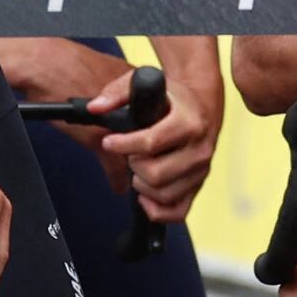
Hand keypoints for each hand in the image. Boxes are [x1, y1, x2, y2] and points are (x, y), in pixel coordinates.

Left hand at [97, 70, 217, 222]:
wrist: (201, 108)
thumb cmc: (170, 99)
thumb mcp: (145, 84)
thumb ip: (116, 92)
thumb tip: (95, 108)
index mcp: (189, 122)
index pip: (151, 143)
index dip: (123, 145)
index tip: (109, 141)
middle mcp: (200, 149)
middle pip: (155, 174)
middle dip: (134, 165)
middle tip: (131, 154)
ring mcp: (201, 171)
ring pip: (163, 194)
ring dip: (142, 185)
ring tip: (138, 167)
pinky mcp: (198, 187)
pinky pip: (177, 212)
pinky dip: (156, 209)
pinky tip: (145, 194)